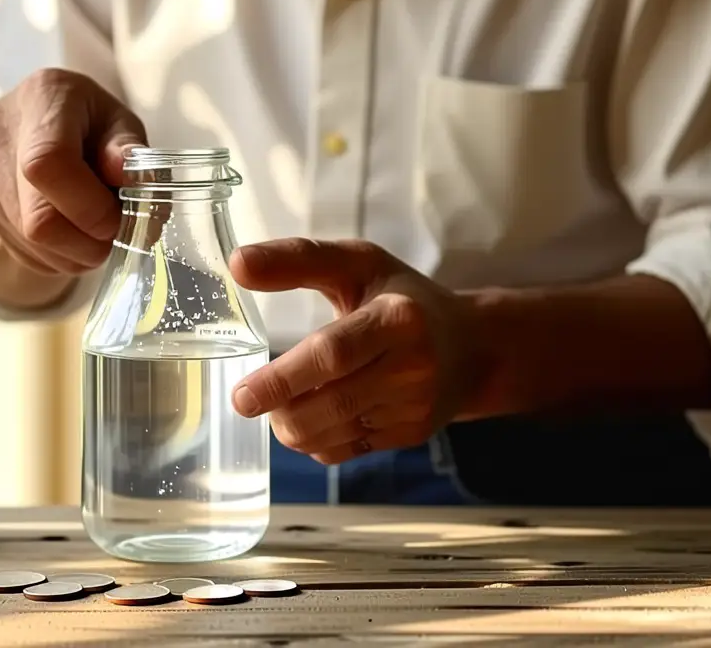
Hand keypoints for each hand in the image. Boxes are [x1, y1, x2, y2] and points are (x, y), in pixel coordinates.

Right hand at [0, 69, 146, 275]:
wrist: (35, 115)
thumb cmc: (87, 118)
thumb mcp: (119, 121)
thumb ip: (128, 150)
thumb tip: (132, 182)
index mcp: (42, 99)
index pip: (49, 164)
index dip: (90, 208)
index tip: (118, 218)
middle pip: (38, 219)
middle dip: (88, 242)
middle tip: (114, 233)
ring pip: (31, 243)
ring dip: (76, 253)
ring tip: (96, 231)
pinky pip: (23, 252)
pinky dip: (58, 256)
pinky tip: (73, 234)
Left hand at [229, 239, 492, 464]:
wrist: (472, 348)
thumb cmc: (401, 296)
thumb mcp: (358, 263)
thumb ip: (299, 260)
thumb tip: (237, 264)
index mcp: (398, 317)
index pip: (333, 354)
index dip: (283, 378)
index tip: (243, 394)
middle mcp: (411, 366)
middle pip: (331, 402)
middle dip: (280, 409)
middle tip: (246, 402)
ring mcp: (413, 407)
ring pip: (332, 434)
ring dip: (292, 427)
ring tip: (281, 404)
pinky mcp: (408, 435)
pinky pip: (343, 450)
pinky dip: (316, 439)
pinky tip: (314, 416)